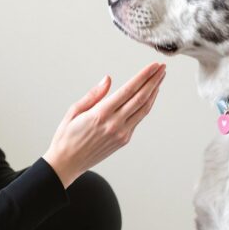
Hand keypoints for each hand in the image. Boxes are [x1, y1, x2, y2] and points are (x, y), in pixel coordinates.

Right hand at [43, 62, 165, 187]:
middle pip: (141, 98)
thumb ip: (94, 95)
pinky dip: (146, 106)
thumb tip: (108, 80)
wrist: (67, 163)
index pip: (128, 90)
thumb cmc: (67, 136)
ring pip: (143, 109)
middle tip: (162, 68)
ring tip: (159, 79)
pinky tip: (149, 97)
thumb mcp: (74, 111)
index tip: (152, 66)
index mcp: (101, 114)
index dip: (143, 76)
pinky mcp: (124, 140)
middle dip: (154, 81)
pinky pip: (138, 119)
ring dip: (154, 93)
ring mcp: (121, 133)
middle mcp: (114, 124)